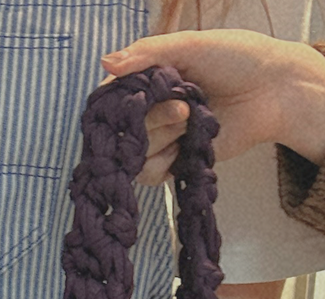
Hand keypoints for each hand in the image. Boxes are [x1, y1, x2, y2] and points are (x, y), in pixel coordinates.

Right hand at [101, 30, 324, 179]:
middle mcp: (150, 109)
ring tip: (191, 122)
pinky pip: (148, 173)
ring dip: (161, 137)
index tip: (131, 102)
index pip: (109, 98)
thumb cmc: (238, 58)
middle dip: (151, 119)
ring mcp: (162, 136)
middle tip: (181, 108)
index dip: (114, 105)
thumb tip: (104, 62)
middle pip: (121, 128)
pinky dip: (161, 163)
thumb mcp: (190, 45)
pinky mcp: (174, 160)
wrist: (274, 90)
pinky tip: (184, 147)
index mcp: (148, 80)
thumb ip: (146, 52)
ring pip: (133, 152)